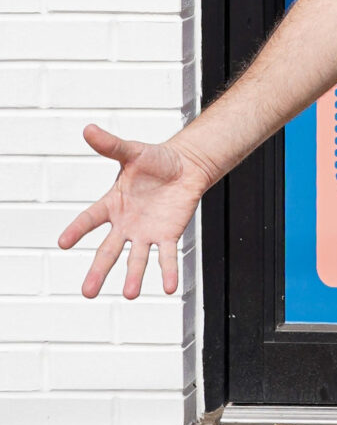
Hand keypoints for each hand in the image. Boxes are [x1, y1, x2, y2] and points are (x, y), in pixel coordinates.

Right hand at [58, 126, 214, 299]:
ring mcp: (146, 232)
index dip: (77, 230)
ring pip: (137, 259)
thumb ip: (111, 145)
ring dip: (133, 277)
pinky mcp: (168, 235)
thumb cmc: (156, 160)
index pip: (90, 219)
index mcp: (113, 204)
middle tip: (87, 293)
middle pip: (109, 251)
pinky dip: (168, 271)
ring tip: (129, 295)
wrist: (186, 166)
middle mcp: (126, 224)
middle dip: (98, 271)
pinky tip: (168, 287)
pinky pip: (167, 256)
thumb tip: (88, 129)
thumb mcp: (132, 151)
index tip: (62, 243)